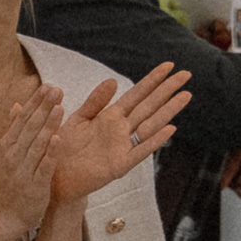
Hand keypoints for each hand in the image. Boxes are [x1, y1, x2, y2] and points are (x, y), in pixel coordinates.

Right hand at [0, 85, 63, 239]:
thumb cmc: (8, 183)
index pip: (21, 119)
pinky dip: (50, 152)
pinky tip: (58, 138)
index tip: (47, 86)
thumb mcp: (6, 155)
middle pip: (29, 127)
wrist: (4, 215)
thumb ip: (13, 131)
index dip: (35, 102)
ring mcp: (21, 171)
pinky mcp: (33, 186)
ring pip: (36, 144)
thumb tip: (17, 106)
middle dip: (43, 107)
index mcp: (5, 146)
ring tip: (59, 107)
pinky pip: (43, 166)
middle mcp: (11, 156)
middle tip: (56, 89)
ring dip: (48, 124)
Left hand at [47, 62, 189, 205]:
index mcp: (110, 117)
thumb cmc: (64, 147)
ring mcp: (123, 147)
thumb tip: (113, 80)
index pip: (136, 94)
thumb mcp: (78, 120)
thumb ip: (95, 102)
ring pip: (150, 125)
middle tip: (186, 74)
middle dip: (167, 90)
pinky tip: (170, 129)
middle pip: (148, 106)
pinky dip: (154, 141)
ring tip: (186, 95)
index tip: (168, 65)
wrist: (53, 176)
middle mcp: (120, 130)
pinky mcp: (119, 165)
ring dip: (168, 111)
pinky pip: (140, 151)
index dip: (152, 80)